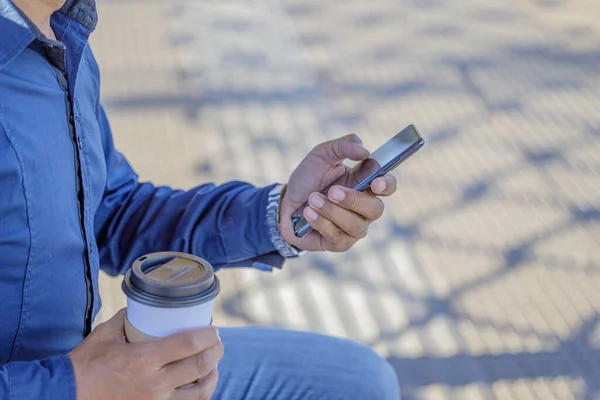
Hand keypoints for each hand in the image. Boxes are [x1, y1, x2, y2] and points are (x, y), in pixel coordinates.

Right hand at [68, 309, 222, 399]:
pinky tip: (199, 385)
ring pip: (200, 393)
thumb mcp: (106, 334)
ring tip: (213, 365)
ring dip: (212, 376)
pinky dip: (198, 395)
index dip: (208, 335)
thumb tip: (147, 307)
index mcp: (143, 359)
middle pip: (200, 366)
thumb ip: (130, 318)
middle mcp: (154, 384)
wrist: (66, 397)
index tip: (213, 329)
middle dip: (216, 351)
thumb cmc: (86, 365)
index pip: (189, 345)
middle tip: (217, 342)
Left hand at [279, 134, 396, 251]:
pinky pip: (337, 237)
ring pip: (356, 225)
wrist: (284, 203)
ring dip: (332, 211)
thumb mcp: (321, 155)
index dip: (386, 185)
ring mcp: (353, 228)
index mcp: (365, 184)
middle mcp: (364, 209)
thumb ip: (343, 146)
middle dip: (353, 200)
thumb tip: (364, 150)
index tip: (375, 182)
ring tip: (312, 199)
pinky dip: (321, 222)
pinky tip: (308, 213)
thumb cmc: (308, 179)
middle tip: (332, 191)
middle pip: (376, 209)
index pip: (388, 186)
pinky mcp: (339, 243)